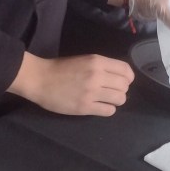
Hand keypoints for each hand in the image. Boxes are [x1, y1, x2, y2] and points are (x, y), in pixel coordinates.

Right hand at [8, 52, 133, 116]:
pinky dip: (108, 109)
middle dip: (122, 89)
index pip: (125, 70)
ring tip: (108, 99)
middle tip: (113, 91)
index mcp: (97, 61)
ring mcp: (92, 92)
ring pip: (120, 99)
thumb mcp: (85, 59)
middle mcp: (97, 75)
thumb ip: (101, 66)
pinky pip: (108, 110)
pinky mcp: (85, 107)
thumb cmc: (61, 68)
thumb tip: (118, 76)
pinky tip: (101, 106)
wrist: (41, 79)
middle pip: (124, 85)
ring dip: (117, 100)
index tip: (124, 80)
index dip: (128, 77)